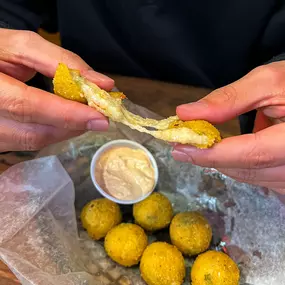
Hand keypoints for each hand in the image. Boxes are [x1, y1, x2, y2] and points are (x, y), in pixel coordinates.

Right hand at [0, 28, 113, 151]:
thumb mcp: (22, 46)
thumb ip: (62, 63)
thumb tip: (102, 84)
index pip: (26, 106)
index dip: (66, 114)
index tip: (100, 118)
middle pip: (33, 132)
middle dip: (73, 125)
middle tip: (98, 116)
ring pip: (32, 142)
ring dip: (65, 130)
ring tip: (83, 115)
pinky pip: (27, 143)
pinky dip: (52, 132)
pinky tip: (63, 120)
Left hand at [172, 61, 284, 193]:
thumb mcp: (267, 82)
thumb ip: (227, 100)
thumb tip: (186, 114)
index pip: (251, 154)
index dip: (212, 153)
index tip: (179, 147)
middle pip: (246, 169)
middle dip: (211, 157)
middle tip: (184, 142)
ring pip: (249, 176)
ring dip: (223, 160)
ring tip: (206, 141)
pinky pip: (258, 178)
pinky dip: (238, 164)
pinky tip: (231, 148)